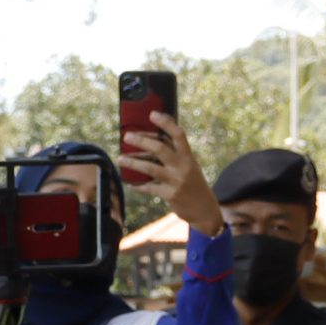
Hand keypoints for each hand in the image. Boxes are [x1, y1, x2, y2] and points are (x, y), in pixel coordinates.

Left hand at [120, 114, 222, 237]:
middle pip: (160, 148)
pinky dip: (137, 185)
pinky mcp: (170, 195)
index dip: (165, 122)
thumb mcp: (189, 166)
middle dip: (141, 140)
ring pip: (150, 168)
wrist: (205, 210)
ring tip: (120, 159)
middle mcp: (183, 166)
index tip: (152, 114)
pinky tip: (129, 183)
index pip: (178, 134)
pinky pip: (149, 188)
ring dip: (132, 162)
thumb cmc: (193, 184)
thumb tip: (148, 142)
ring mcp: (177, 181)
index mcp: (188, 156)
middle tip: (127, 136)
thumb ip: (174, 154)